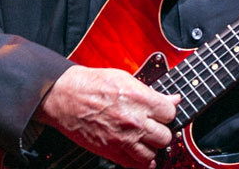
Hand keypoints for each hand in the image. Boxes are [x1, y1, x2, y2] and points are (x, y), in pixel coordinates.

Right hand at [34, 65, 180, 168]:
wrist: (65, 97)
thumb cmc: (92, 84)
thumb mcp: (125, 78)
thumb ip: (151, 92)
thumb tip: (172, 99)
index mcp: (139, 99)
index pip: (170, 113)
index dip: (167, 112)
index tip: (161, 111)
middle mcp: (134, 121)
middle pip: (165, 136)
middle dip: (162, 130)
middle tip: (154, 125)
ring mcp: (123, 139)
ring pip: (154, 154)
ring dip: (152, 147)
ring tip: (146, 139)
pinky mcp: (111, 152)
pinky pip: (136, 165)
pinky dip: (141, 161)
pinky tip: (139, 152)